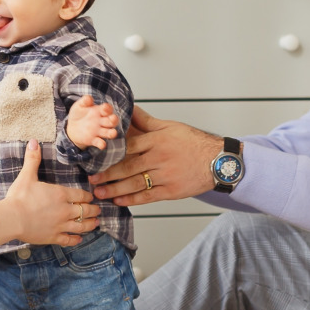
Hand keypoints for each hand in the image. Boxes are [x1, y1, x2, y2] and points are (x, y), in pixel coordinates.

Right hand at [0, 140, 98, 245]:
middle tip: (98, 210)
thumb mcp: (26, 176)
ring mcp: (60, 225)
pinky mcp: (53, 237)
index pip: (81, 196)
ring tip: (95, 223)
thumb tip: (34, 141)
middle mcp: (65, 210)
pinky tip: (79, 239)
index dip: (88, 197)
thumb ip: (33, 159)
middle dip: (93, 210)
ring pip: (81, 226)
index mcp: (61, 195)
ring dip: (90, 224)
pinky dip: (75, 239)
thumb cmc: (19, 197)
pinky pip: (68, 240)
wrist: (12, 218)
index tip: (91, 197)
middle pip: (85, 211)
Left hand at [65, 94, 119, 149]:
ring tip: (113, 133)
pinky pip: (100, 143)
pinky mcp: (94, 140)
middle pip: (112, 121)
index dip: (108, 108)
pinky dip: (102, 144)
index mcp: (100, 111)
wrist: (72, 127)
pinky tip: (102, 144)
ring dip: (112, 133)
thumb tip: (89, 98)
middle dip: (114, 120)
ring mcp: (99, 131)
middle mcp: (102, 122)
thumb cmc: (78, 114)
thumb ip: (84, 101)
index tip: (104, 107)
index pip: (107, 109)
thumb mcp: (79, 106)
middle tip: (113, 119)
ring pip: (109, 133)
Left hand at [90, 106, 221, 206]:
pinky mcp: (171, 190)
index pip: (128, 147)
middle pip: (128, 167)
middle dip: (107, 174)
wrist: (218, 161)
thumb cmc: (193, 142)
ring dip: (115, 189)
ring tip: (100, 193)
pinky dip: (133, 199)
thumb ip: (146, 121)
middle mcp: (159, 158)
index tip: (95, 157)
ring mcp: (165, 175)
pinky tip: (119, 201)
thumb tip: (129, 108)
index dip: (110, 153)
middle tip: (91, 179)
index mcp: (156, 141)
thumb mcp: (170, 127)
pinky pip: (148, 196)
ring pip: (135, 183)